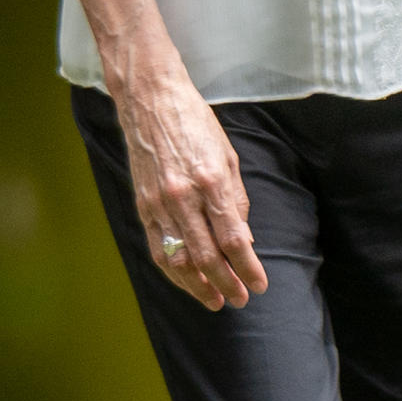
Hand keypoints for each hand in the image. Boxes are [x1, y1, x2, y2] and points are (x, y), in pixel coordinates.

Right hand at [121, 66, 264, 309]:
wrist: (150, 100)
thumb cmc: (196, 124)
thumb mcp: (228, 157)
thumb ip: (236, 202)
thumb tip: (243, 241)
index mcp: (211, 181)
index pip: (233, 239)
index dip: (248, 268)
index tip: (259, 286)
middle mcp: (182, 196)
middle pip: (206, 256)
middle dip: (226, 283)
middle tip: (240, 300)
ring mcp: (158, 203)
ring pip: (177, 259)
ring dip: (197, 285)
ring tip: (214, 300)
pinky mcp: (142, 205)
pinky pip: (157, 248)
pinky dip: (172, 270)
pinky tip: (186, 281)